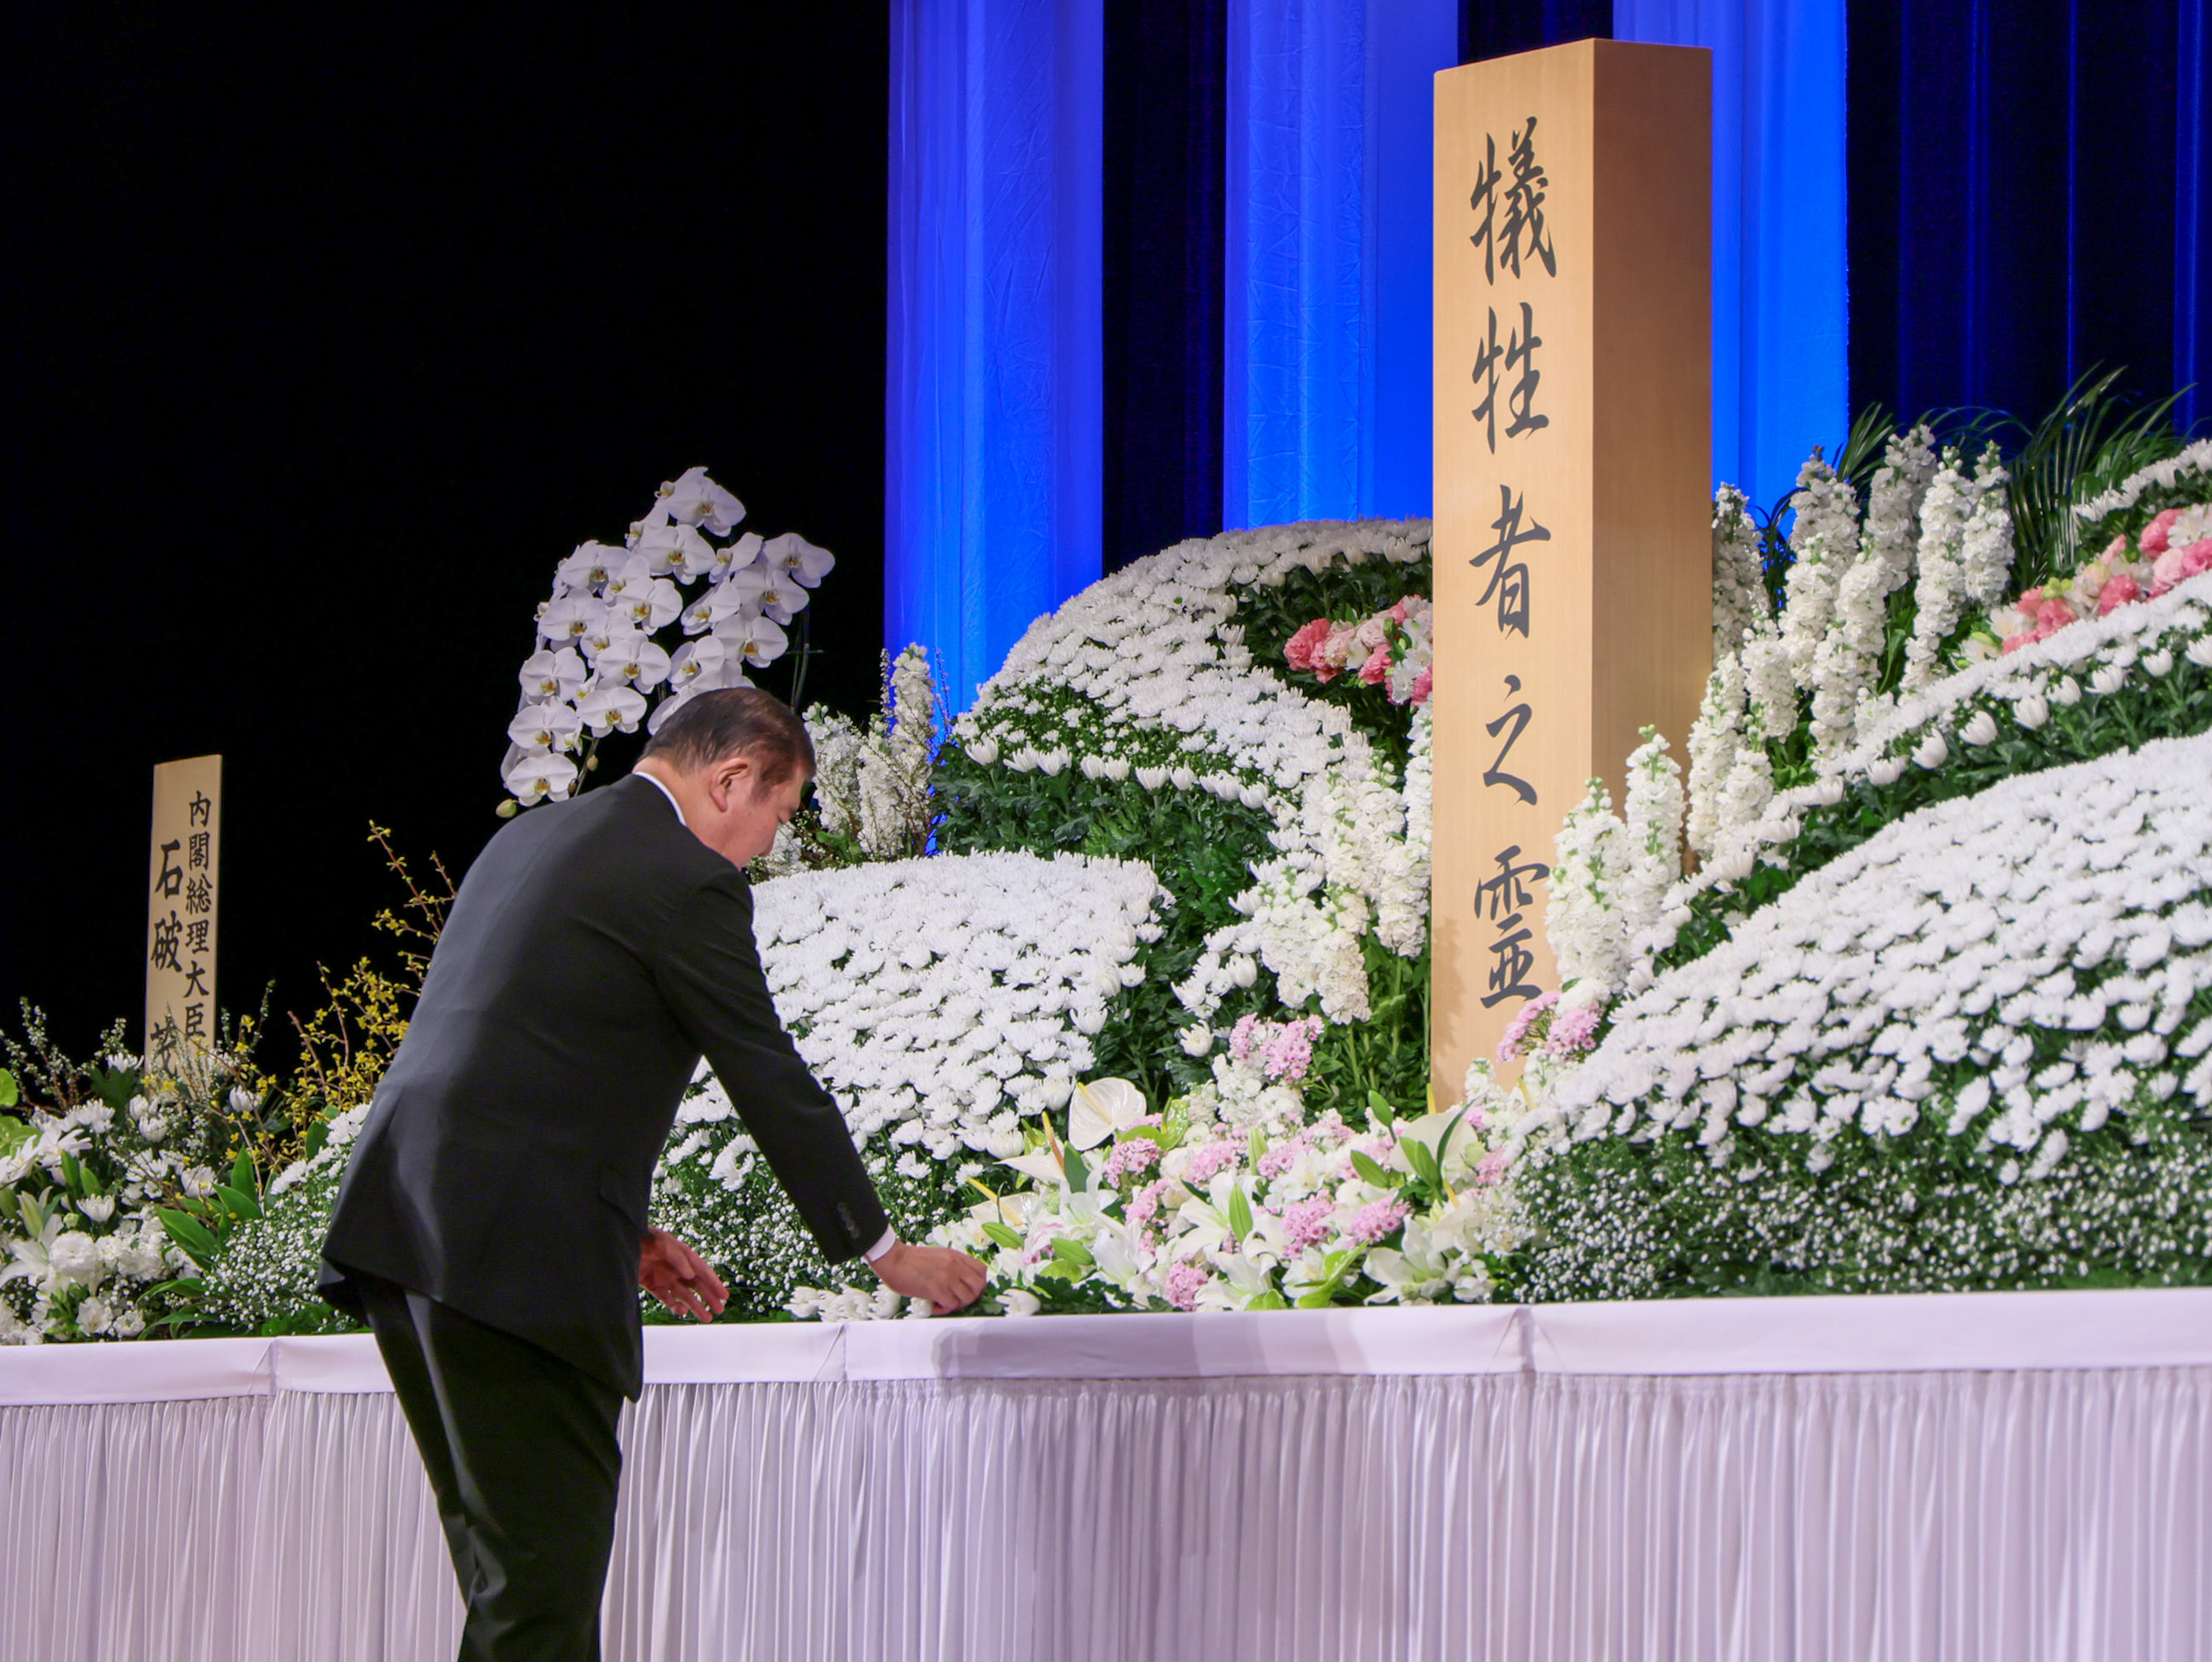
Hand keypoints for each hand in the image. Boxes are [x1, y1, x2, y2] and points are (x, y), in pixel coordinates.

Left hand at [638, 1228, 728, 1321]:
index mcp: (683, 1255)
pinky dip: (675, 1306)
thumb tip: (691, 1275)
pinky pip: (667, 1298)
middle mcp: (677, 1268)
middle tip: (720, 1309)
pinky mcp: (653, 1285)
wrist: (621, 1245)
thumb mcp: (662, 1243)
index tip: (723, 1295)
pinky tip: (683, 1312)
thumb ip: (678, 1258)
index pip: (702, 1271)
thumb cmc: (643, 1238)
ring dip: (696, 1305)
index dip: (714, 1283)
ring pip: (685, 1294)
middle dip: (709, 1297)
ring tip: (707, 1318)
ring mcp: (665, 1277)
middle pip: (696, 1285)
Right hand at [865, 1241, 988, 1314]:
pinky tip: (936, 1307)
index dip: (978, 1283)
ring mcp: (947, 1277)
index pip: (981, 1270)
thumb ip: (951, 1266)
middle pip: (979, 1286)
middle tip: (959, 1300)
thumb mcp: (938, 1256)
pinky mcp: (937, 1289)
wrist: (893, 1259)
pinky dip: (945, 1310)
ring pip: (968, 1297)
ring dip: (958, 1305)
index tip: (968, 1289)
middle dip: (972, 1297)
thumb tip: (957, 1282)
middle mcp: (955, 1265)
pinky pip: (952, 1305)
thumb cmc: (910, 1259)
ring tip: (945, 1304)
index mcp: (955, 1256)